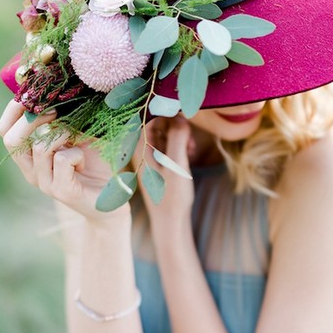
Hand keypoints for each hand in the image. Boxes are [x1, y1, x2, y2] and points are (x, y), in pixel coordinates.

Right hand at [0, 99, 120, 220]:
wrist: (112, 199)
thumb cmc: (95, 163)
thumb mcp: (77, 134)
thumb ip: (63, 118)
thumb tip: (54, 90)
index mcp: (29, 157)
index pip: (4, 130)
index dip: (13, 110)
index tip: (33, 94)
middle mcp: (31, 171)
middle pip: (10, 139)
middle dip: (32, 118)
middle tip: (55, 110)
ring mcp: (44, 183)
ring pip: (40, 147)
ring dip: (62, 135)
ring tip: (78, 141)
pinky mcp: (61, 191)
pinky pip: (62, 160)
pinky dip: (77, 154)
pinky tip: (84, 161)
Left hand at [141, 116, 196, 237]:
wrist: (170, 222)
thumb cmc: (171, 196)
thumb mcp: (176, 165)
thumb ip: (177, 138)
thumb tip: (180, 116)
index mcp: (140, 149)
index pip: (148, 116)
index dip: (165, 109)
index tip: (183, 109)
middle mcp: (142, 151)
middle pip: (156, 123)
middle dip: (175, 123)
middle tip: (190, 134)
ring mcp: (150, 158)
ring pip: (164, 134)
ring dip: (180, 135)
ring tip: (192, 147)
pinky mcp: (159, 165)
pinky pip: (168, 145)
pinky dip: (180, 145)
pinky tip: (190, 153)